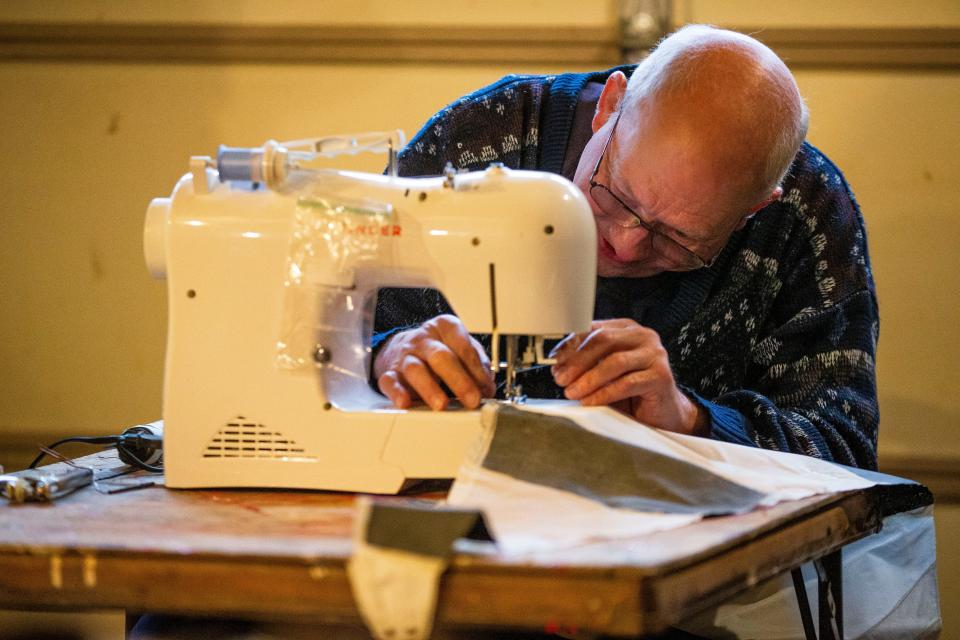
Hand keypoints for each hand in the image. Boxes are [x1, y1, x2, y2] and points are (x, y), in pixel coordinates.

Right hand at [374, 314, 495, 410]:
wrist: (403, 348)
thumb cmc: (439, 351)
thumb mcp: (461, 349)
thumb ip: (477, 365)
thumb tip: (487, 388)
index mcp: (444, 328)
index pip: (461, 344)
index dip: (475, 367)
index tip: (485, 388)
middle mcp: (423, 339)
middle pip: (440, 356)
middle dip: (458, 380)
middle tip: (472, 400)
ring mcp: (404, 355)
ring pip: (415, 369)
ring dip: (430, 389)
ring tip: (442, 405)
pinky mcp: (389, 373)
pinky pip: (390, 381)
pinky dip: (397, 393)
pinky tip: (406, 402)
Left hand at [551, 319, 708, 434]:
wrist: (664, 413)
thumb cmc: (632, 392)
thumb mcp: (605, 373)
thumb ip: (586, 365)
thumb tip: (557, 366)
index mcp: (626, 329)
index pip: (594, 329)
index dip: (571, 344)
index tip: (554, 359)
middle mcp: (642, 336)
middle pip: (603, 340)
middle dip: (577, 360)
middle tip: (561, 378)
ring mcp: (655, 355)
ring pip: (615, 362)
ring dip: (589, 378)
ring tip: (572, 392)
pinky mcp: (661, 376)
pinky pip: (627, 383)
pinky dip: (604, 393)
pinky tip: (590, 401)